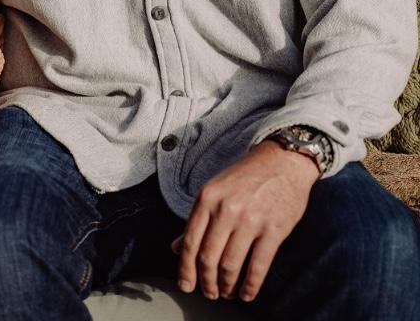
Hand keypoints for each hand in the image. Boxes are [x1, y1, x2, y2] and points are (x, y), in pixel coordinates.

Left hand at [174, 140, 318, 302]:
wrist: (281, 162)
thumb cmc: (245, 177)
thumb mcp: (214, 191)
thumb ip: (197, 220)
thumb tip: (175, 247)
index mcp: (207, 198)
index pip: (189, 241)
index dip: (186, 269)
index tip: (185, 285)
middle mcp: (226, 209)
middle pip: (208, 257)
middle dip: (206, 282)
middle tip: (209, 294)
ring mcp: (250, 220)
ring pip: (231, 264)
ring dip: (227, 286)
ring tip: (227, 293)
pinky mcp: (274, 230)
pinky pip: (258, 266)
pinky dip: (250, 286)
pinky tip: (247, 294)